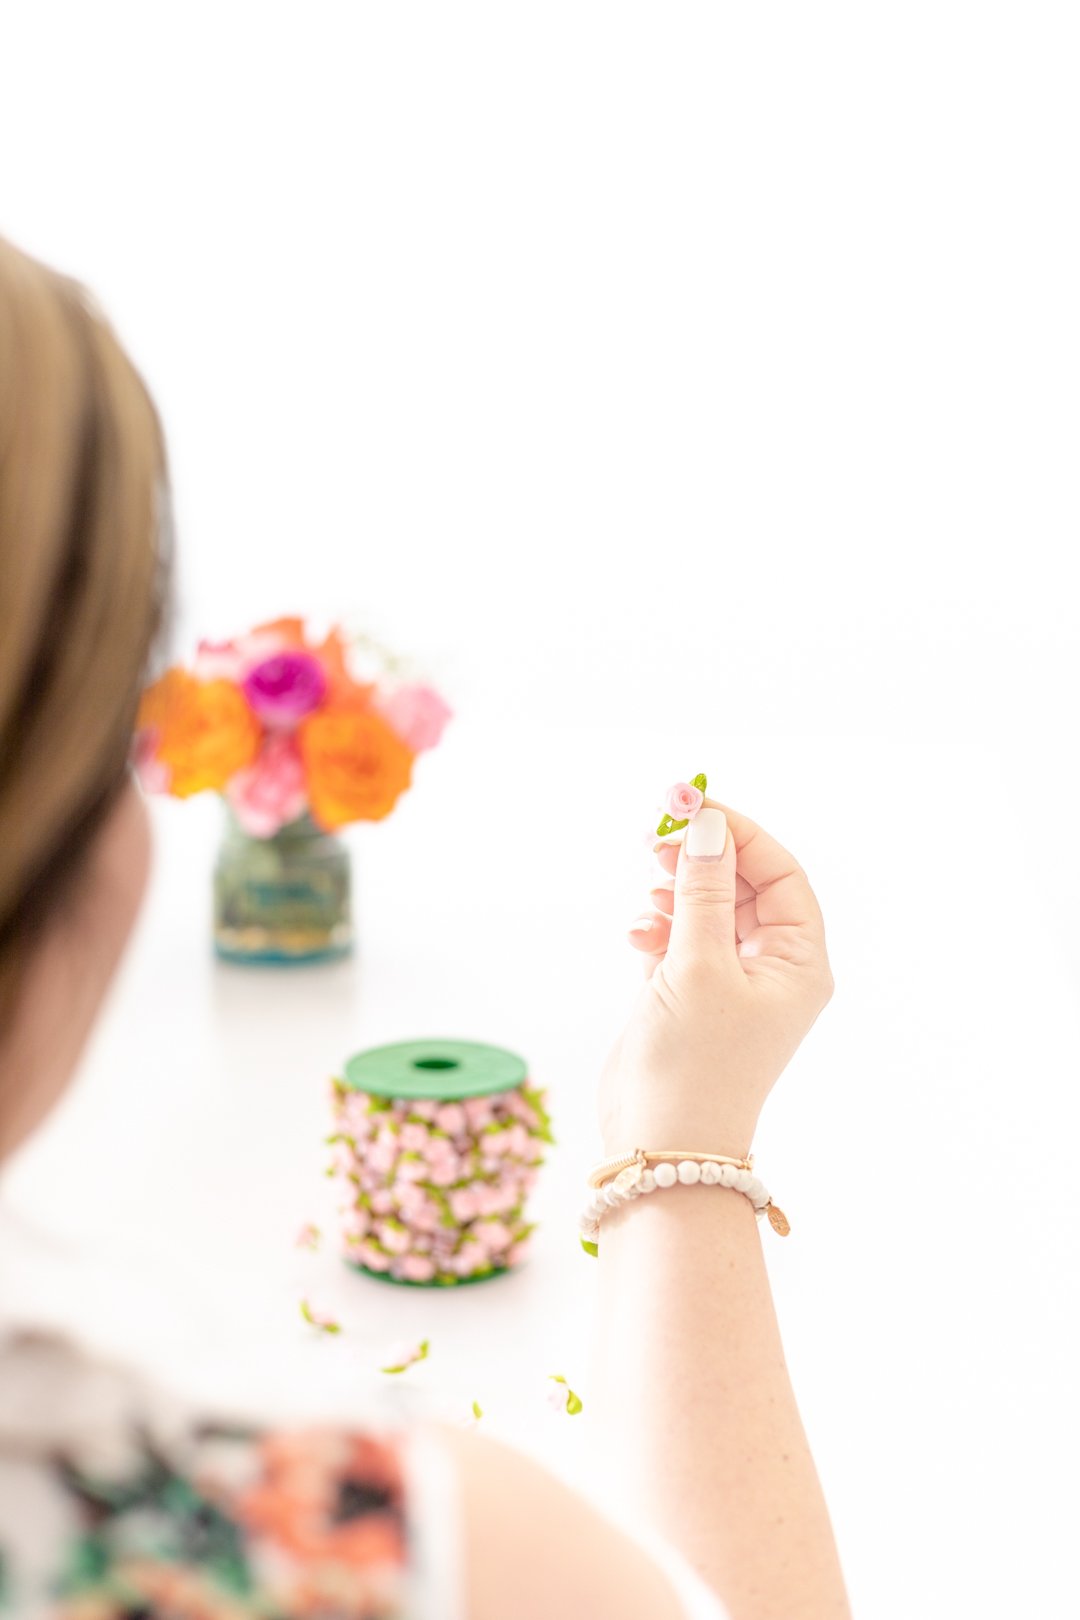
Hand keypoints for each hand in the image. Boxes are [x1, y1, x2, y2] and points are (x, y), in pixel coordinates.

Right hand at [599, 800, 833, 1156]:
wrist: (662, 1148)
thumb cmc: (695, 1065)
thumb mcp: (699, 966)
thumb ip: (702, 891)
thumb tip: (708, 826)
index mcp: (799, 962)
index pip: (779, 873)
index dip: (737, 833)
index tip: (690, 805)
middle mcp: (772, 970)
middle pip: (743, 885)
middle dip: (702, 857)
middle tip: (657, 832)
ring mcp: (730, 985)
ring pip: (709, 909)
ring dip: (677, 890)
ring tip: (647, 886)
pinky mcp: (691, 999)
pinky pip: (681, 940)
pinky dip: (659, 927)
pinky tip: (638, 934)